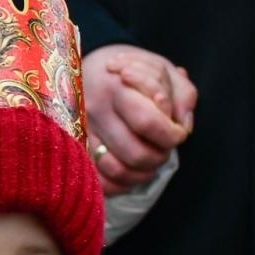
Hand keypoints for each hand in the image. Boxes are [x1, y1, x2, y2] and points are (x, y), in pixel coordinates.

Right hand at [83, 45, 195, 196]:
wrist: (83, 68)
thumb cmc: (128, 70)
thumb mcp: (162, 69)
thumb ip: (182, 97)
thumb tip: (182, 129)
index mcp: (117, 88)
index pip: (148, 123)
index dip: (171, 135)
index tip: (176, 133)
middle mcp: (94, 112)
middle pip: (136, 154)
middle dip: (160, 156)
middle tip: (162, 147)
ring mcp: (79, 133)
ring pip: (117, 171)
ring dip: (142, 173)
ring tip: (148, 160)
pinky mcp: (72, 148)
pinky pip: (96, 180)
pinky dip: (118, 185)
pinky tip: (129, 174)